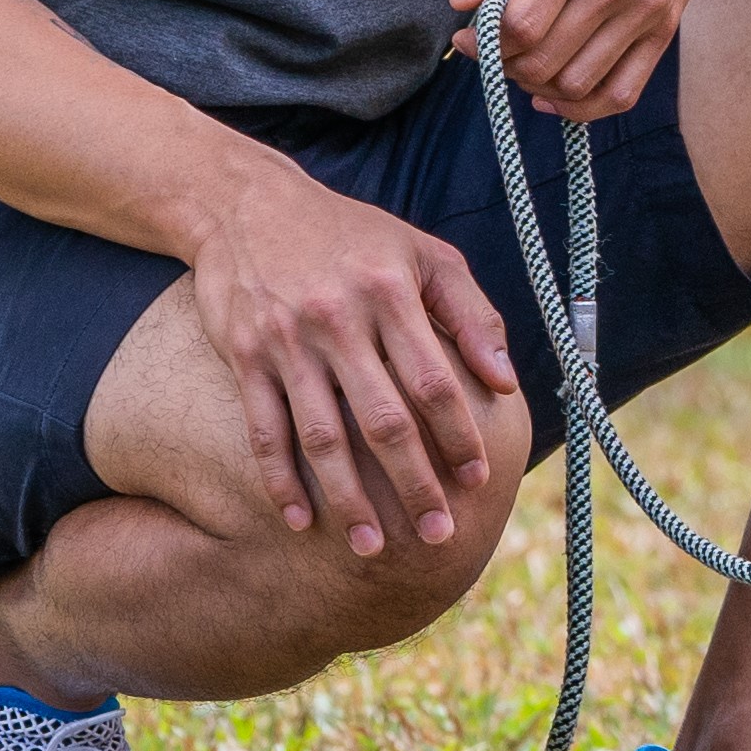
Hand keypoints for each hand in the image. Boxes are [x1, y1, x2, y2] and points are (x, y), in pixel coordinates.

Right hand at [179, 152, 514, 560]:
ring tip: (370, 547)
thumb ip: (470, 312)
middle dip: (414, 482)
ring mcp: (287, 342)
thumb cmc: (349, 234)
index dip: (459, 434)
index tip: (478, 479)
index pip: (435, 379)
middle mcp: (340, 320)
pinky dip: (279, 478)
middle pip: (383, 418)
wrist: (246, 204)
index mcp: (390, 293)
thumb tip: (505, 382)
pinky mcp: (245, 357)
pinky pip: (264, 429)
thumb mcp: (421, 252)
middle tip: (437, 535)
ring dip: (348, 497)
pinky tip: (299, 520)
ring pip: (323, 435)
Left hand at [449, 0, 745, 122]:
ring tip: (523, 61)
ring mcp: (647, 8)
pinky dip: (583, 109)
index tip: (469, 34)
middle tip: (492, 47)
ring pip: (578, 84)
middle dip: (504, 64)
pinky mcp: (666, 25)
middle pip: (545, 60)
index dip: (483, 41)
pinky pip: (622, 93)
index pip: (520, 25)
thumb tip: (461, 0)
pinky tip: (555, 95)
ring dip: (537, 86)